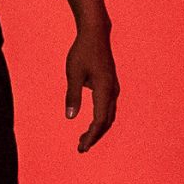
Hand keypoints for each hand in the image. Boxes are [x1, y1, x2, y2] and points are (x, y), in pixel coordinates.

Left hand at [66, 29, 117, 151]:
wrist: (95, 34)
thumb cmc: (82, 52)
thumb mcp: (73, 74)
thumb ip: (72, 95)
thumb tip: (70, 117)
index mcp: (105, 90)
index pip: (100, 121)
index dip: (91, 136)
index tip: (81, 147)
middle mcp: (113, 91)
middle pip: (106, 121)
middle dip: (94, 136)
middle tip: (81, 148)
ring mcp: (113, 88)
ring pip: (108, 115)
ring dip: (98, 129)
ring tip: (84, 140)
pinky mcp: (110, 85)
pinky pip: (107, 108)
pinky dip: (100, 119)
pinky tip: (90, 124)